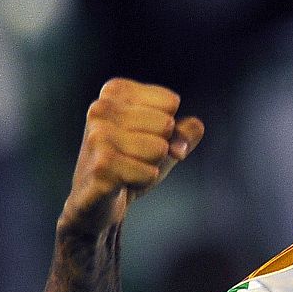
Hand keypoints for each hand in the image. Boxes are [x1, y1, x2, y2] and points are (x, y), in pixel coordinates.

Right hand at [59, 78, 203, 237]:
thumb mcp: (162, 142)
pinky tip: (122, 182)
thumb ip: (184, 131)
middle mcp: (101, 109)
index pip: (171, 102)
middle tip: (134, 156)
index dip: (167, 127)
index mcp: (115, 91)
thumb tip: (196, 126)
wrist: (96, 199)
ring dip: (150, 165)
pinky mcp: (101, 166)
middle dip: (160, 147)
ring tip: (127, 167)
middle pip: (167, 125)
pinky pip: (150, 173)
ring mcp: (98, 137)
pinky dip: (143, 181)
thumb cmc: (130, 163)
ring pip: (159, 149)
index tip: (141, 136)